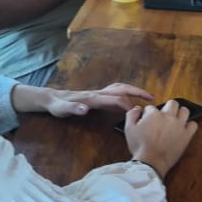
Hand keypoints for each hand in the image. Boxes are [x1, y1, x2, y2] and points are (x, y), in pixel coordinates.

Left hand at [12, 81, 153, 116]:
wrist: (50, 98)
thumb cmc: (56, 106)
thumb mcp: (60, 109)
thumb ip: (72, 108)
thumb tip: (85, 108)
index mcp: (93, 97)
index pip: (115, 99)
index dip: (127, 105)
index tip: (138, 113)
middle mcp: (98, 92)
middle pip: (122, 89)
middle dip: (137, 92)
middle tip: (151, 99)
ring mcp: (98, 92)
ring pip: (120, 88)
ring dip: (134, 91)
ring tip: (147, 98)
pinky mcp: (97, 94)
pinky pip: (115, 91)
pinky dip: (126, 92)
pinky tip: (130, 100)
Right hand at [124, 98, 197, 178]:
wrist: (151, 162)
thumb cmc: (140, 146)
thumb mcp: (129, 129)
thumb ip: (131, 115)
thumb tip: (137, 109)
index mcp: (154, 114)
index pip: (151, 107)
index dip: (149, 113)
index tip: (148, 120)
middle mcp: (168, 117)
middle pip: (172, 103)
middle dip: (167, 107)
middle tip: (164, 116)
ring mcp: (179, 125)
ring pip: (185, 110)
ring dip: (180, 113)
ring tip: (176, 120)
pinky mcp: (186, 135)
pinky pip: (193, 124)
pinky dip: (190, 125)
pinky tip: (184, 129)